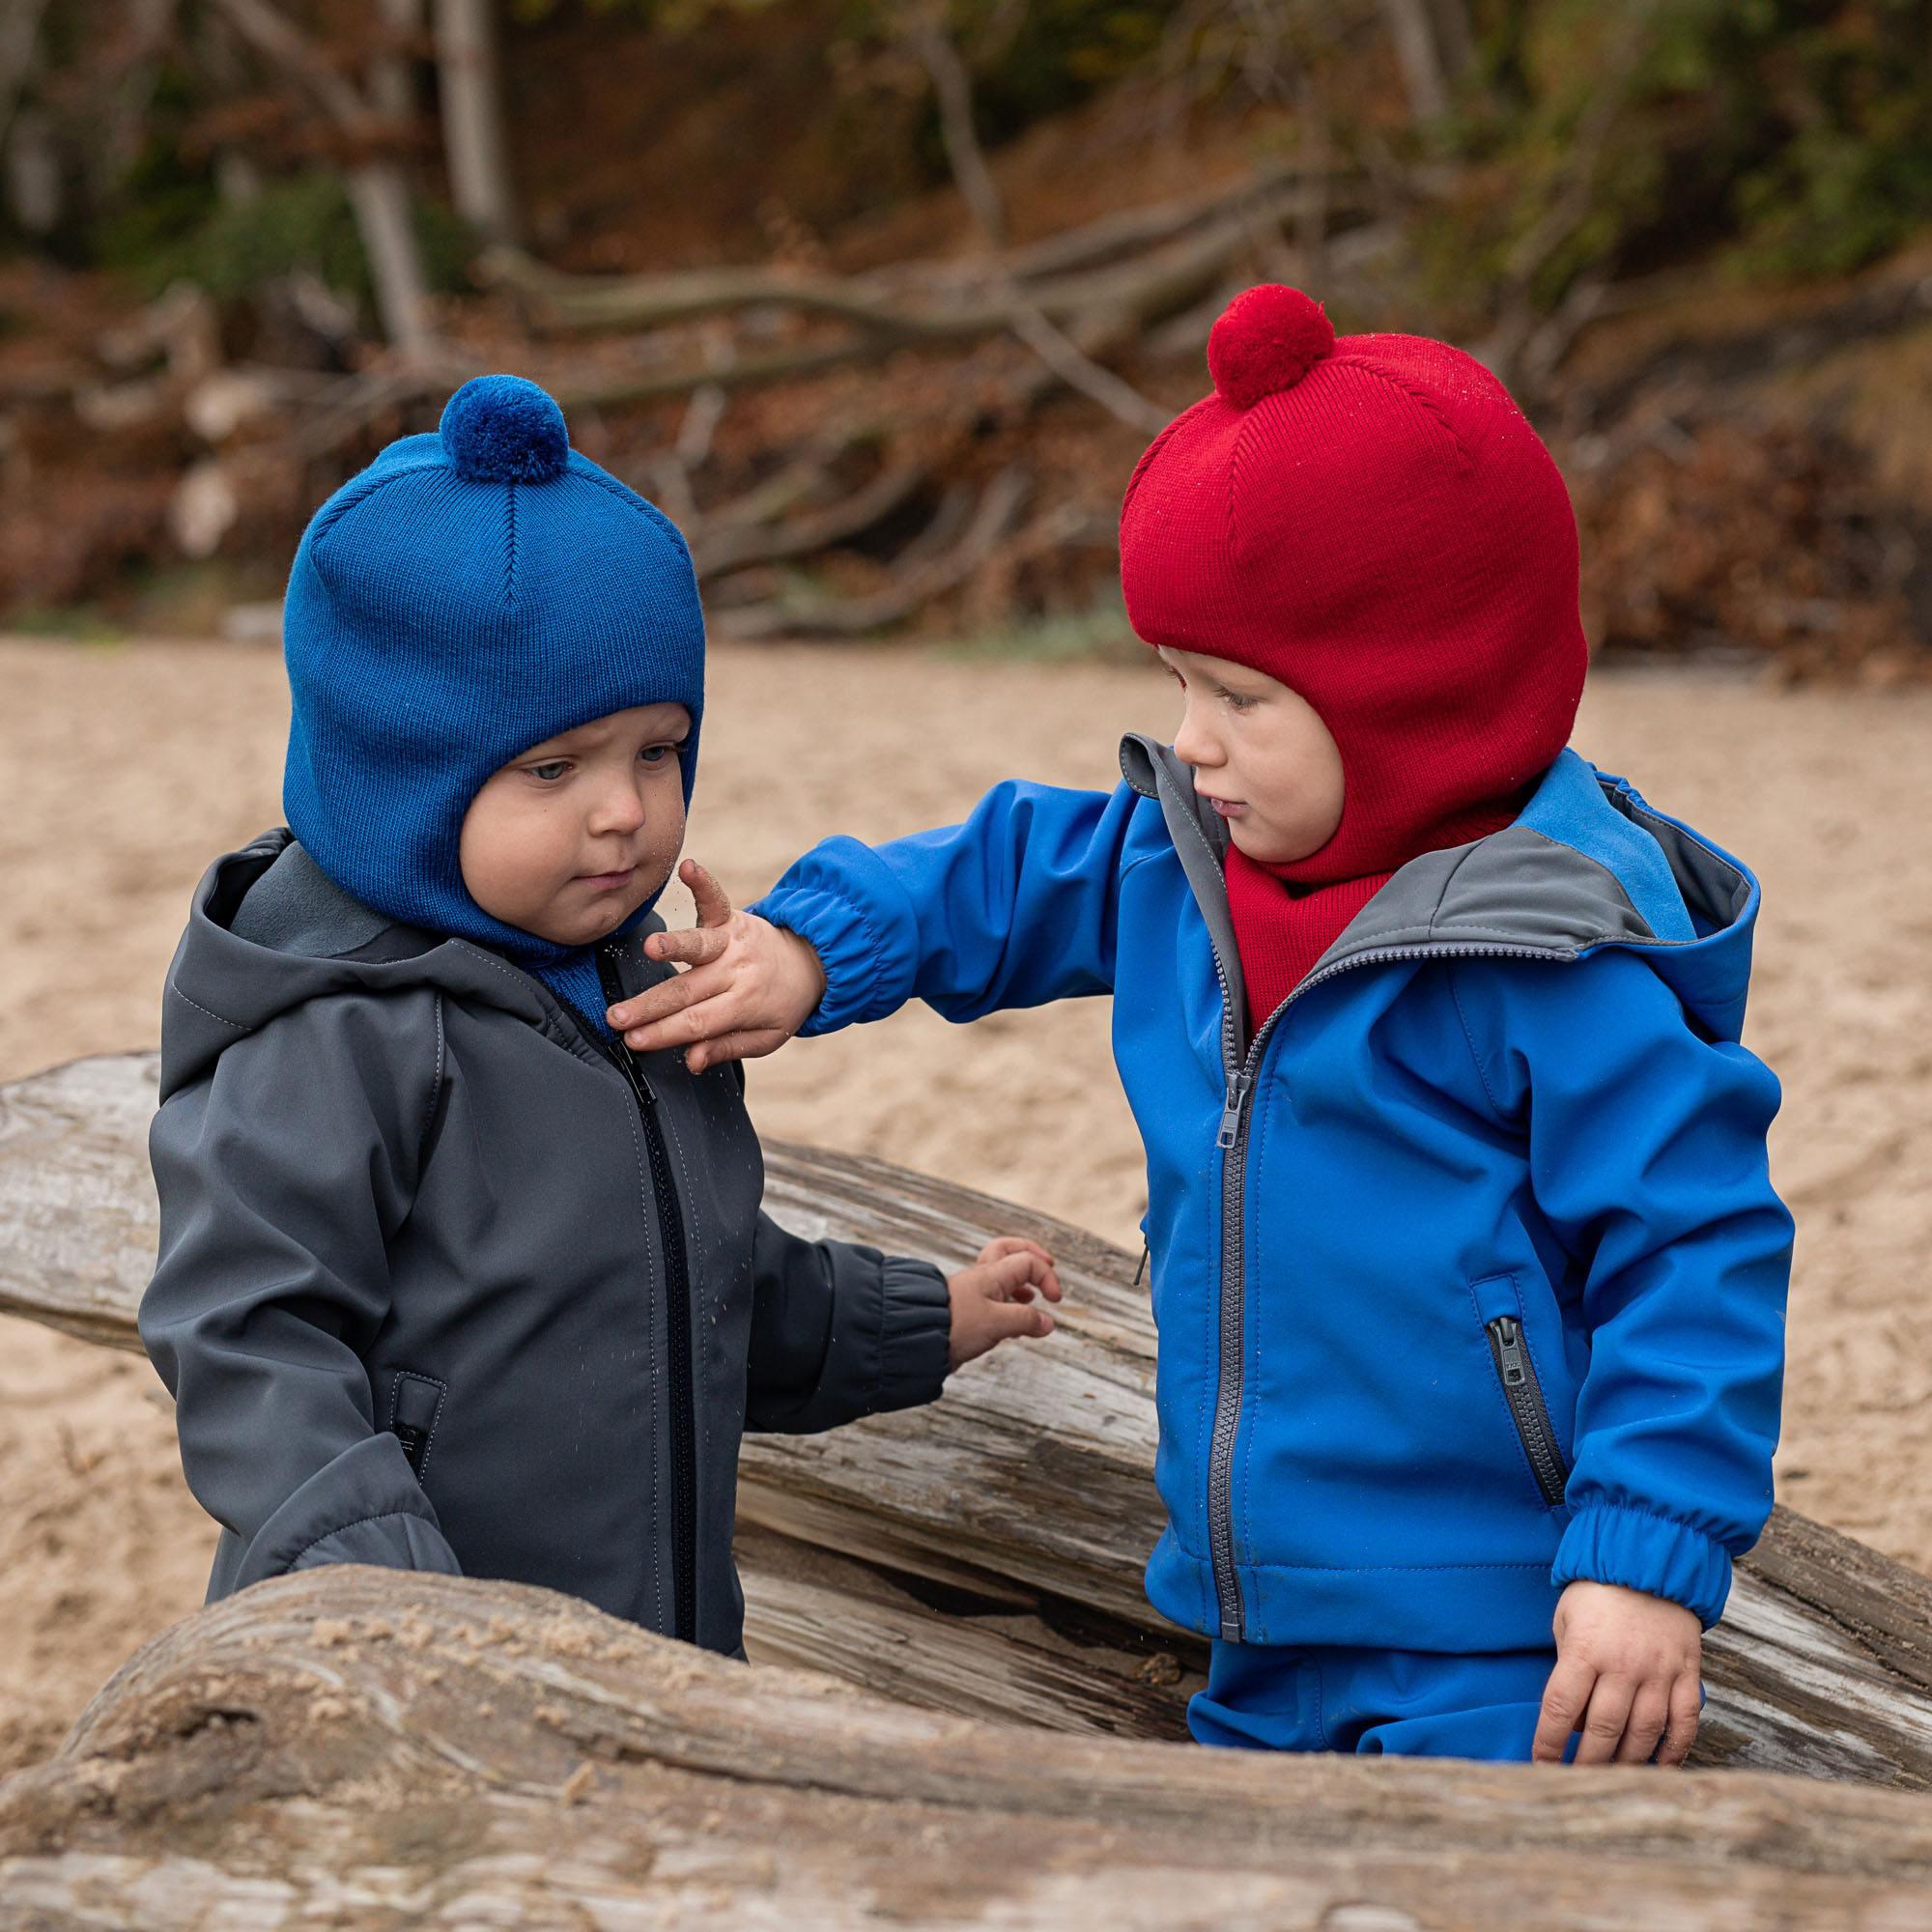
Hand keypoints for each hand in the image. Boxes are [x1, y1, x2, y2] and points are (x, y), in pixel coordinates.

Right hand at [605, 859, 826, 1072]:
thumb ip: (727, 1047)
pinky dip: (702, 882)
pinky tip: (687, 868)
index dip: (663, 1033)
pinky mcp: (731, 917)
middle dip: (650, 1005)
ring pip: (698, 945)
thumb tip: (691, 1060)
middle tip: (617, 1016)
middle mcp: (737, 971)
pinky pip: (715, 898)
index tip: (632, 1040)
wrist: (814, 963)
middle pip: (688, 990)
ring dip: (673, 945)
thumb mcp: (765, 1038)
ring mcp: (733, 941)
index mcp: (745, 1004)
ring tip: (649, 948)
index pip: (697, 1022)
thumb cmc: (782, 1004)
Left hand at [947, 1237, 1062, 1371]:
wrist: (918, 1340)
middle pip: (1010, 1251)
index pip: (1028, 1262)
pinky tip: (1014, 1322)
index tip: (1055, 1300)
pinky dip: (1009, 1304)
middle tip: (1049, 1264)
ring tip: (1033, 1298)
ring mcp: (975, 1293)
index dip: (1047, 1277)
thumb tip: (1048, 1323)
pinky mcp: (970, 1311)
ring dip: (1021, 1283)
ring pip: (1002, 1275)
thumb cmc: (954, 1326)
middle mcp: (983, 1279)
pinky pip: (994, 1298)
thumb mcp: (996, 1323)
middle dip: (1032, 1255)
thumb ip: (1025, 1321)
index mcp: (992, 1274)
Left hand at [1534, 1580, 1702, 1766]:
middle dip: (1587, 1763)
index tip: (1542, 1764)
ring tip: (1612, 1780)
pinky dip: (1674, 1750)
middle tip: (1577, 1782)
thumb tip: (1574, 1718)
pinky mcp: (1687, 1673)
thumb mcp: (1566, 1618)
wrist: (1649, 1561)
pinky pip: (1684, 1722)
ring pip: (1643, 1733)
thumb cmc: (1597, 1592)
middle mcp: (1623, 1665)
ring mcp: (1659, 1671)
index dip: (1549, 1741)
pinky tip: (1660, 1767)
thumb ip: (1567, 1664)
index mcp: (1585, 1649)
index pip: (1561, 1707)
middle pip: (1603, 1729)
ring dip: (1626, 1762)